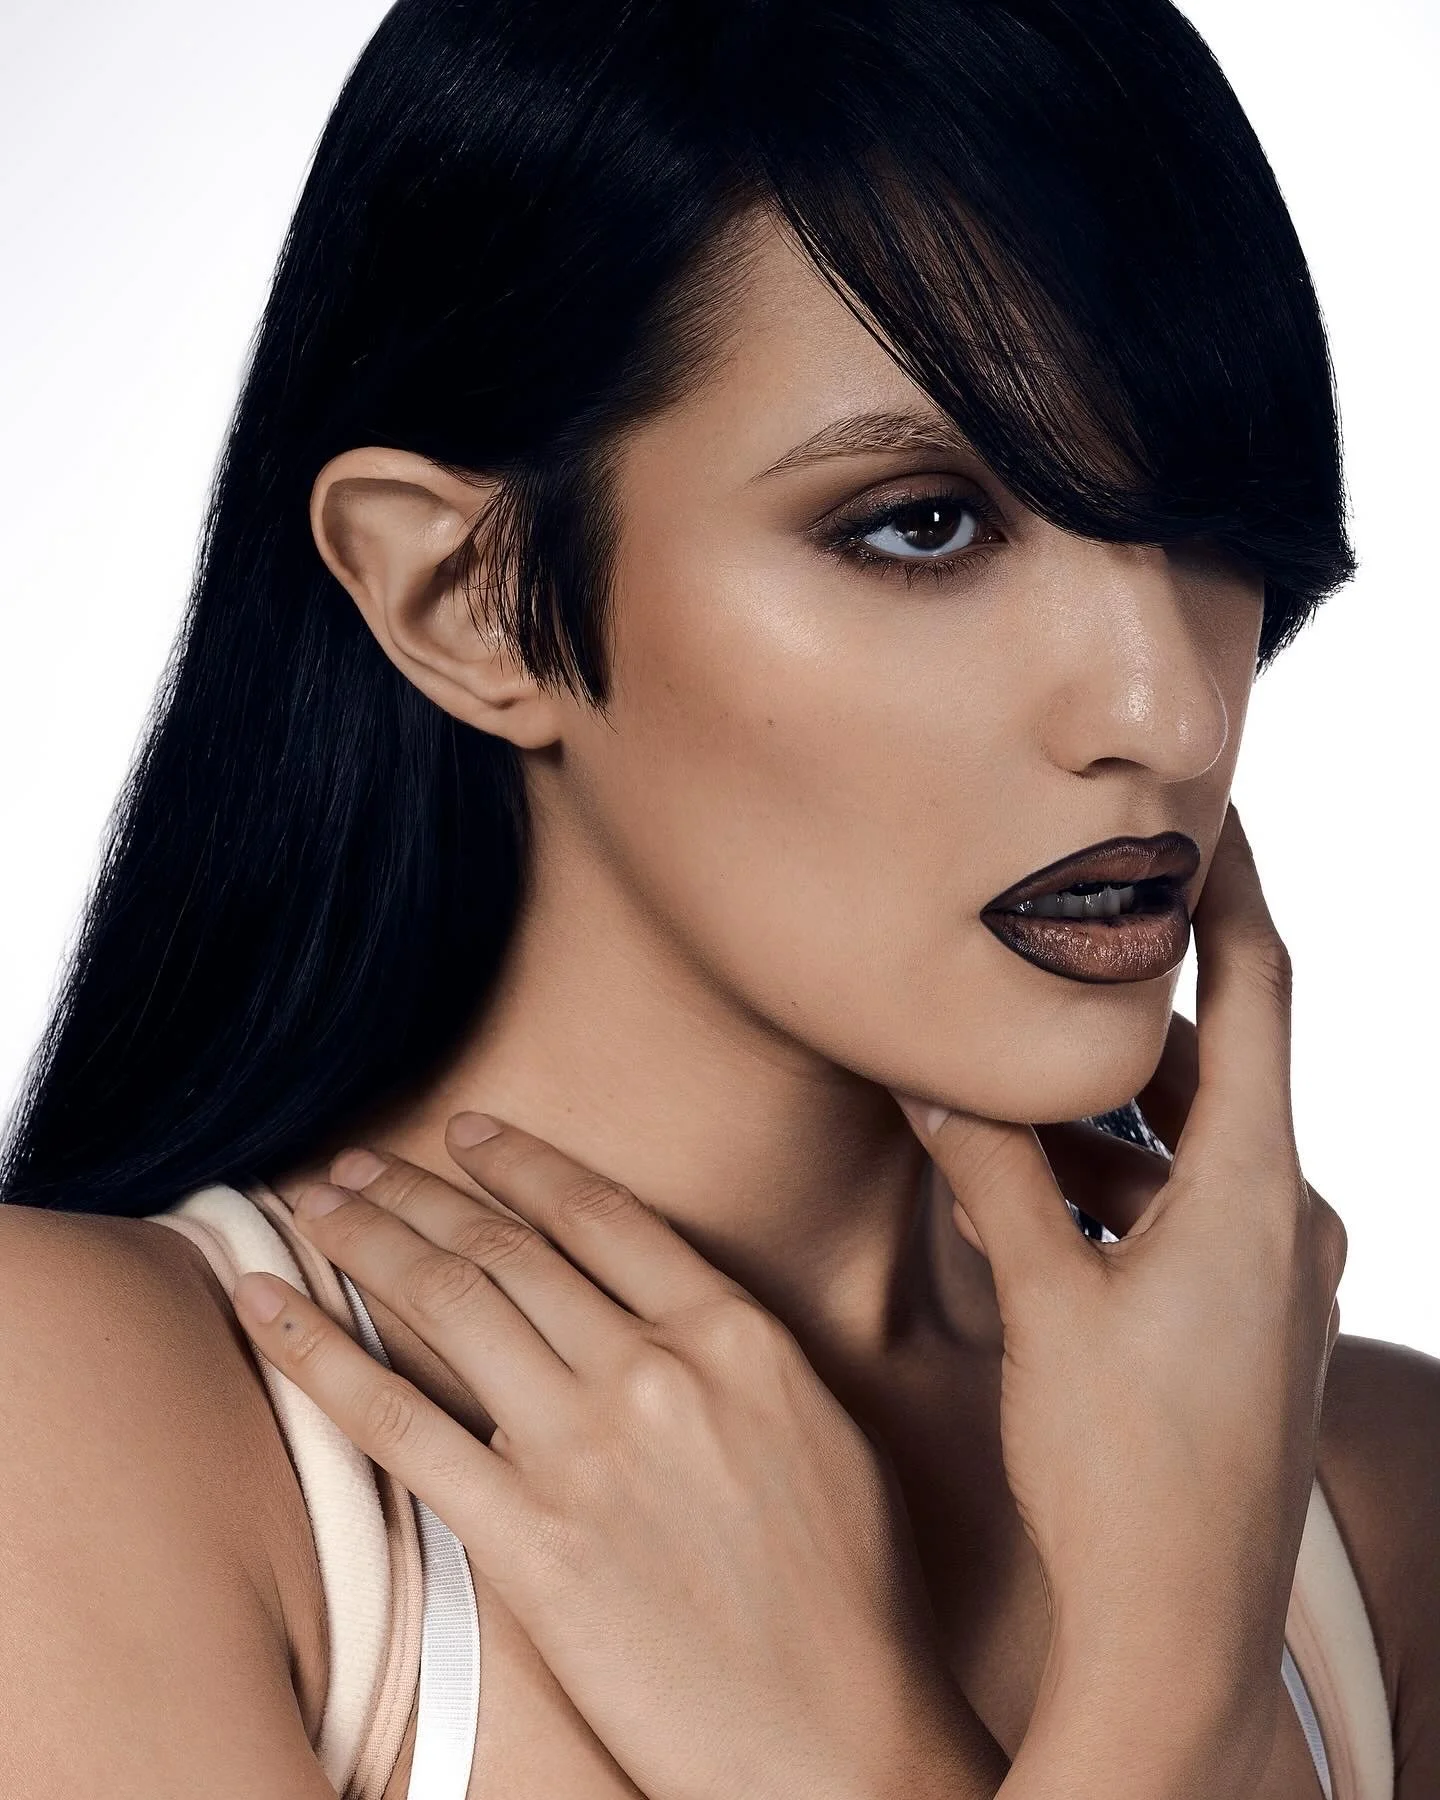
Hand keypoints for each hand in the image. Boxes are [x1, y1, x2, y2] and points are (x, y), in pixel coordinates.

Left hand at [232, 1128, 1005, 1799]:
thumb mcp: (817, 1426)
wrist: (834, 1739)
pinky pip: (403, 1425)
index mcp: (735, 1334)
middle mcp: (656, 1369)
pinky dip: (323, 1355)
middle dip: (421, 1191)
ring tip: (317, 1202)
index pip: (601, 1213)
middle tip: (359, 1161)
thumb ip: (734, 1350)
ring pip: (452, 1303)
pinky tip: (271, 1308)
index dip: (523, 1163)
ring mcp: (587, 1451)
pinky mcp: (530, 1541)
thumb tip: (661, 1308)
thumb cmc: (849, 1595)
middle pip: (510, 1247)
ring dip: (369, 1238)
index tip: (469, 1133)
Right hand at [892, 807, 1346, 1773]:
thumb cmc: (1122, 1475)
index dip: (1237, 891)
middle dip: (1128, 1017)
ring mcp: (1278, 1280)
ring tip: (1008, 1100)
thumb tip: (940, 1076)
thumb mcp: (1045, 1304)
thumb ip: (995, 1174)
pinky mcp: (1253, 1325)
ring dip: (1110, 1116)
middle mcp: (1288, 1223)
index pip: (1263, 991)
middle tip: (1046, 964)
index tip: (1210, 819)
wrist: (1180, 1635)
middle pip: (1217, 1066)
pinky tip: (1040, 1202)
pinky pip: (1191, 1213)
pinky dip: (1124, 1186)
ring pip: (1194, 1147)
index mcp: (1253, 1193)